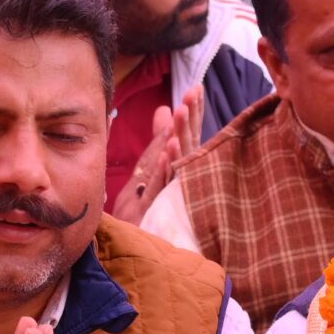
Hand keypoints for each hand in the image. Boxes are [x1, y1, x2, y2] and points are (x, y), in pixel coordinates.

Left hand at [108, 92, 202, 222]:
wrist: (137, 244)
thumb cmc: (147, 206)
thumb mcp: (150, 166)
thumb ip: (159, 139)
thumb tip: (164, 108)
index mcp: (179, 168)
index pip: (189, 136)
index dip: (193, 113)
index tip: (195, 88)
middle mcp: (180, 181)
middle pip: (188, 146)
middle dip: (189, 120)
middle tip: (191, 94)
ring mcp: (170, 197)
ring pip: (178, 165)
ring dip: (180, 139)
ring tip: (180, 113)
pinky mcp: (157, 212)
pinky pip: (161, 188)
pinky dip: (165, 170)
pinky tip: (166, 152)